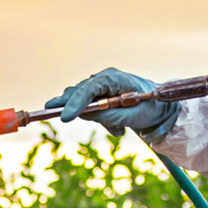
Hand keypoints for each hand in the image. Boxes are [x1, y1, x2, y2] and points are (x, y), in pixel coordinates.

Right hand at [44, 69, 176, 136]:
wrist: (159, 106)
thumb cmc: (149, 108)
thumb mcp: (132, 116)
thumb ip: (108, 116)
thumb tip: (84, 114)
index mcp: (115, 78)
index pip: (90, 89)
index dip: (76, 102)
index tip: (65, 117)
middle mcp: (104, 78)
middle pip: (78, 91)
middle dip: (68, 105)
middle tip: (48, 112)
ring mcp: (100, 85)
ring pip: (82, 102)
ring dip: (95, 117)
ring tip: (117, 128)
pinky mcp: (98, 94)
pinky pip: (89, 108)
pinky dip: (99, 119)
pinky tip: (117, 127)